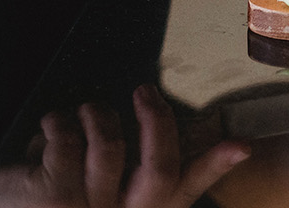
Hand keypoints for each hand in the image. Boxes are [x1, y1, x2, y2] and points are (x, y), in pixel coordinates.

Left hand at [0, 86, 250, 207]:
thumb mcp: (88, 196)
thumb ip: (126, 175)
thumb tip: (160, 130)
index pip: (181, 192)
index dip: (213, 167)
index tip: (240, 145)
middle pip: (159, 166)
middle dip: (157, 121)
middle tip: (144, 93)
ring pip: (112, 143)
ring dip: (95, 116)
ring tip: (81, 112)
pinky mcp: (54, 191)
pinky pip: (69, 134)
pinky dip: (56, 122)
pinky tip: (47, 126)